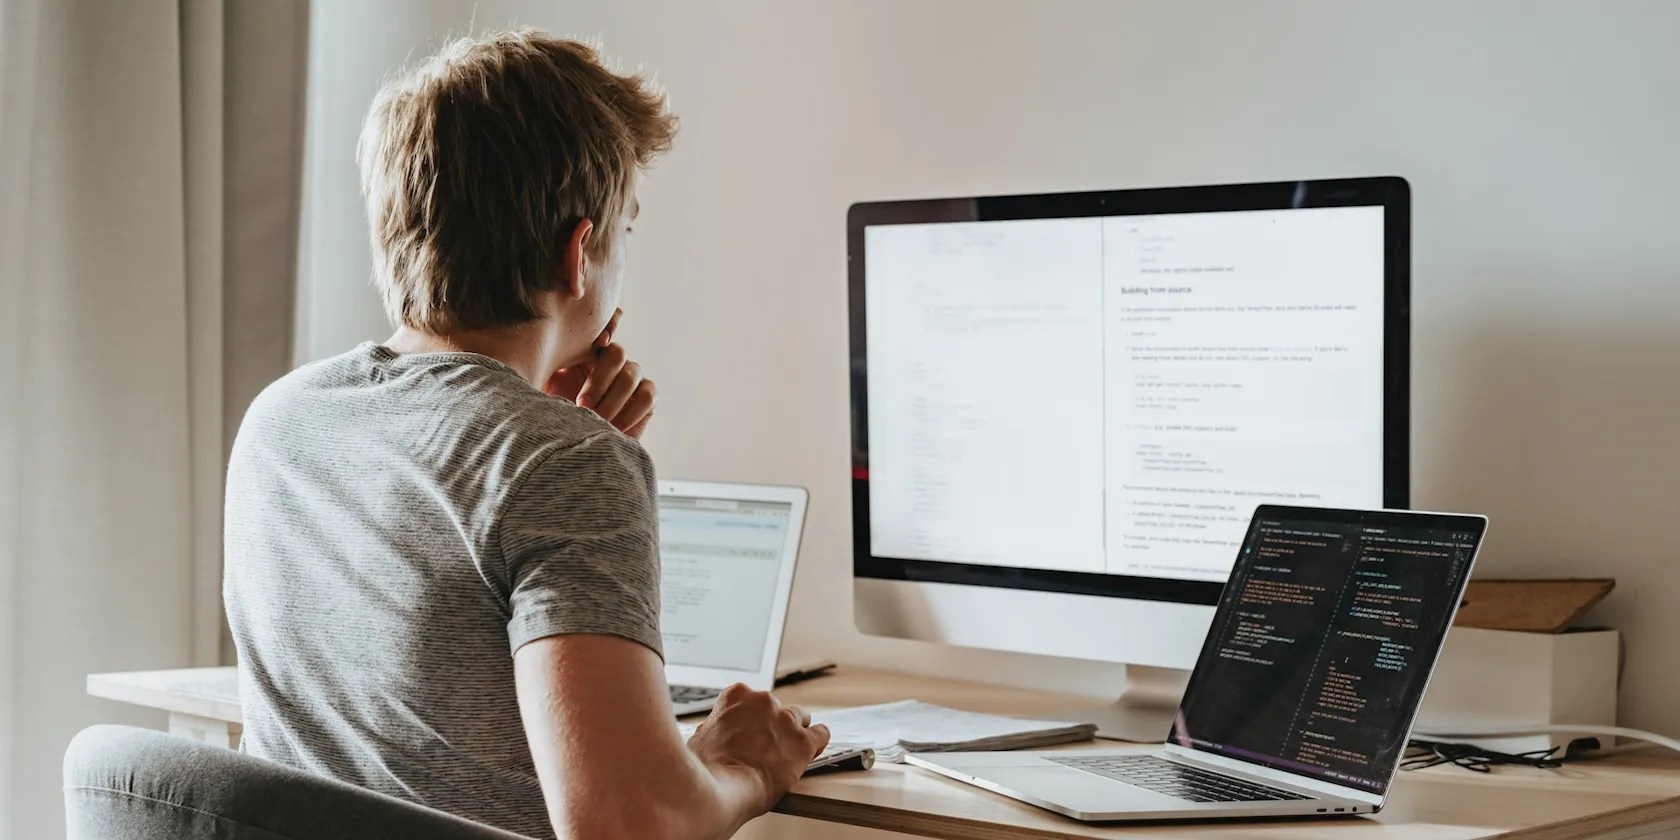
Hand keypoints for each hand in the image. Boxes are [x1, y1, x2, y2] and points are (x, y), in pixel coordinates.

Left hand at [546, 311, 655, 438]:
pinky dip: (631, 413)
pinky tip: (614, 428)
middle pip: (617, 353)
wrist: (569, 444)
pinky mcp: (647, 398)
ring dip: (612, 400)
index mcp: (588, 348)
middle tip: (582, 405)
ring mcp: (633, 377)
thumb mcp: (541, 384)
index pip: (608, 320)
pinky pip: (647, 397)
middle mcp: (614, 359)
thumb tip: (534, 351)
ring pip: (631, 376)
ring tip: (594, 420)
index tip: (597, 343)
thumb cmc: (551, 412)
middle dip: (599, 380)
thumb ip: (541, 364)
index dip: (609, 324)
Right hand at [686, 684, 830, 811]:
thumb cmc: (705, 769)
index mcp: (736, 696)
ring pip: (800, 718)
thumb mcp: (699, 738)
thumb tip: (716, 732)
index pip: (751, 700)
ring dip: (795, 732)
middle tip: (766, 746)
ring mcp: (785, 720)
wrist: (719, 790)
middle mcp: (763, 701)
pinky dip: (818, 742)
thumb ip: (715, 728)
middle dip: (772, 725)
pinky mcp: (803, 742)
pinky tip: (814, 749)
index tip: (751, 731)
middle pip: (776, 708)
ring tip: (789, 749)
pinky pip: (821, 734)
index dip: (751, 719)